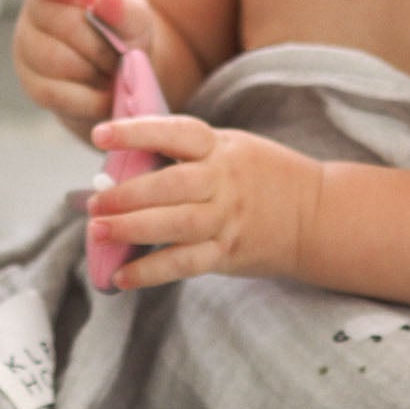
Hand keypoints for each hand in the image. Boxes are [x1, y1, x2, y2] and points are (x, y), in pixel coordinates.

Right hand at [14, 0, 157, 135]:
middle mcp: (33, 10)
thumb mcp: (135, 13)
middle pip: (62, 23)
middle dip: (100, 43)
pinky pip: (58, 94)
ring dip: (96, 70)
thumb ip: (123, 5)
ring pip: (59, 61)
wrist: (126, 72)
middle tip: (121, 52)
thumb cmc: (124, 30)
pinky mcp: (33, 86)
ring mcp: (26, 49)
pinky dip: (90, 98)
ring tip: (113, 70)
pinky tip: (106, 93)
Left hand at [86, 116, 322, 290]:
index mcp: (221, 147)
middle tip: (93, 202)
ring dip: (131, 229)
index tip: (100, 135)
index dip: (137, 132)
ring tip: (97, 232)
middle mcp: (224, 181)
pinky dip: (150, 271)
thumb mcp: (231, 148)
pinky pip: (185, 264)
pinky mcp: (228, 252)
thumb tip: (122, 168)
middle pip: (170, 185)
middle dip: (126, 194)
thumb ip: (186, 155)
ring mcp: (227, 218)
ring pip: (175, 225)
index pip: (176, 133)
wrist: (316, 215)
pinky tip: (121, 276)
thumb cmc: (262, 176)